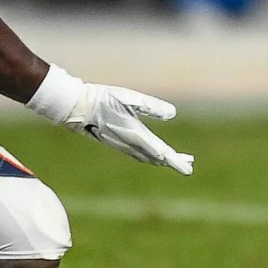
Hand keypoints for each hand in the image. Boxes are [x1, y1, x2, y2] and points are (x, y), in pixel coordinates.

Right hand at [27, 65, 192, 173]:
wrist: (78, 108)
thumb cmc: (103, 100)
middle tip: (189, 165)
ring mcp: (123, 146)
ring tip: (174, 160)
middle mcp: (131, 144)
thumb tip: (172, 114)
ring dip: (162, 160)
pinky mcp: (117, 143)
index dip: (176, 161)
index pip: (161, 152)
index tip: (189, 169)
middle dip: (173, 161)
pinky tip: (151, 154)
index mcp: (136, 134)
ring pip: (147, 157)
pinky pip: (138, 155)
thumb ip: (151, 107)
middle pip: (157, 158)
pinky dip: (150, 157)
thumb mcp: (130, 98)